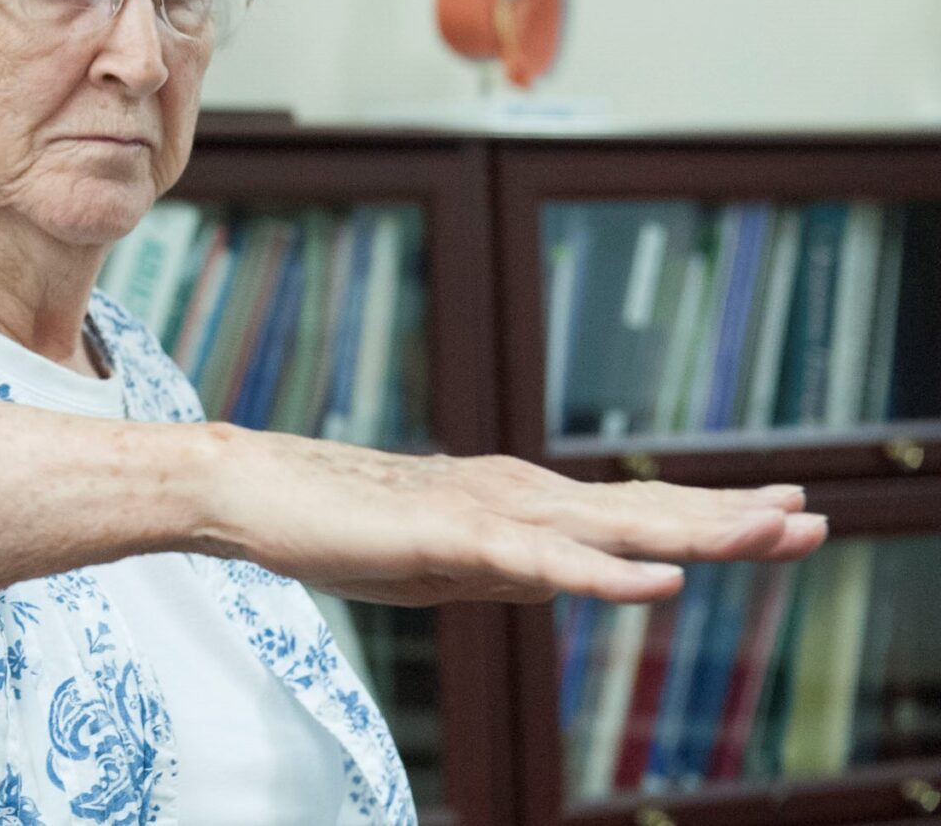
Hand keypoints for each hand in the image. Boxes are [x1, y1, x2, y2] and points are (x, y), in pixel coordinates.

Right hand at [196, 426, 827, 604]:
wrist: (256, 490)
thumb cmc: (339, 525)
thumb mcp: (446, 561)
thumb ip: (512, 565)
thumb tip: (563, 578)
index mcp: (520, 501)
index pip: (634, 507)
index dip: (713, 509)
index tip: (788, 507)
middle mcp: (520, 496)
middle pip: (645, 510)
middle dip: (734, 517)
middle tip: (815, 517)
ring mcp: (490, 514)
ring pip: (613, 528)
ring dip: (697, 532)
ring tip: (771, 534)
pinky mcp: (454, 540)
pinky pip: (544, 563)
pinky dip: (606, 574)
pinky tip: (658, 581)